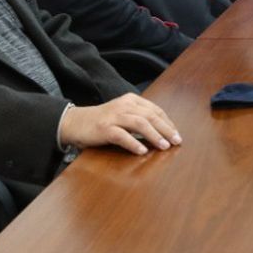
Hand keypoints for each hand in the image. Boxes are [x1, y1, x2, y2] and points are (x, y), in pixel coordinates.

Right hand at [59, 93, 179, 155]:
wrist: (74, 122)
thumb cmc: (102, 120)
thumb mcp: (123, 113)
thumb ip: (139, 117)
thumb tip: (162, 131)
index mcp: (131, 100)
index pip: (155, 110)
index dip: (168, 122)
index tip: (176, 134)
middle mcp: (124, 106)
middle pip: (151, 116)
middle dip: (166, 129)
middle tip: (177, 141)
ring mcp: (113, 116)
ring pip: (140, 123)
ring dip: (155, 135)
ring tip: (164, 146)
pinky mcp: (104, 128)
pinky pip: (122, 136)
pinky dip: (134, 144)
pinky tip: (142, 151)